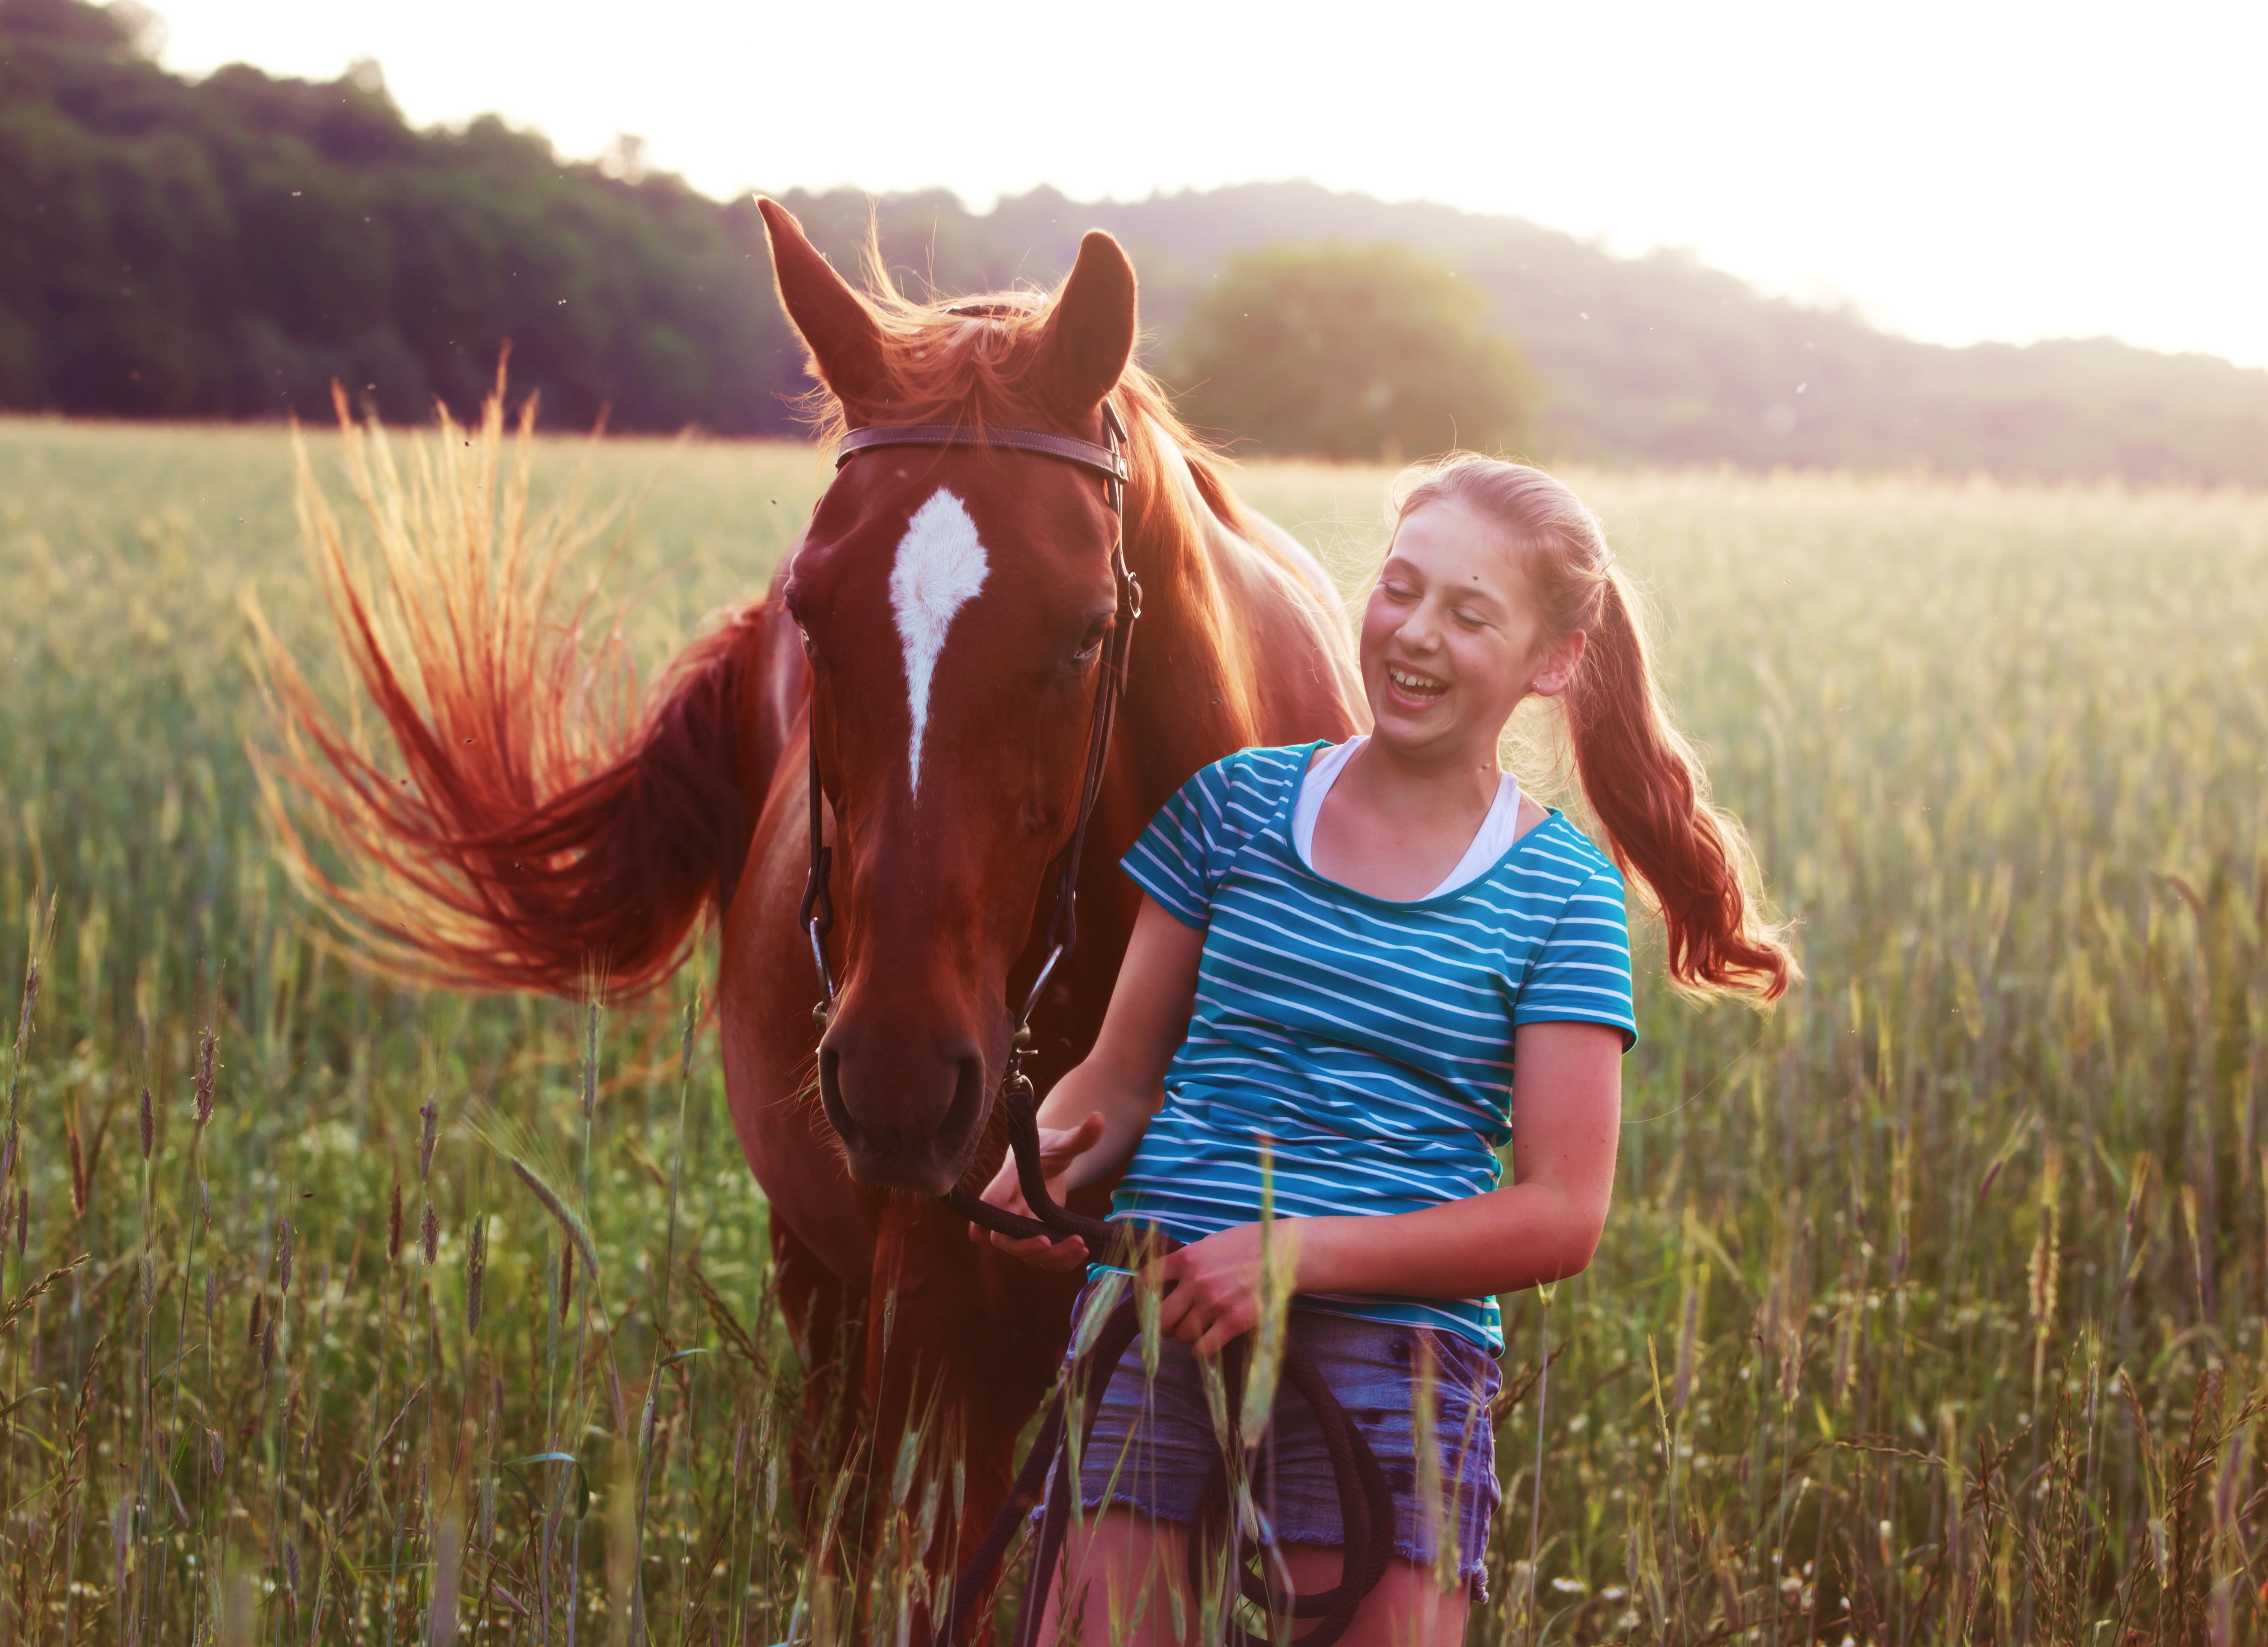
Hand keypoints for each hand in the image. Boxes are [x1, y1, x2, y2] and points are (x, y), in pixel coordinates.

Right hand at [970, 1112, 1104, 1271]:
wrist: (1048, 1159)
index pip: (992, 1198)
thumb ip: (1079, 1137)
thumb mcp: (1064, 1143)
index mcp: (1009, 1179)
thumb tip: (1099, 1119)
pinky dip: (1060, 1261)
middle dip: (1023, 1246)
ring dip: (1050, 1256)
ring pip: (1025, 1252)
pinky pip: (1044, 1256)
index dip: (981, 1218)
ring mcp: (1023, 1224)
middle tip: (1048, 1242)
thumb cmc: (1049, 1149)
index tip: (978, 1234)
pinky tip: (1082, 1252)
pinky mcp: (1038, 1234)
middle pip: (1003, 1236)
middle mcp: (1010, 1206)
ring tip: (1079, 1246)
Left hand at [1153, 1221, 1302, 1357]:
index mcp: (1187, 1258)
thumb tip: (1170, 1281)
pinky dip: (1201, 1350)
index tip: (1154, 1300)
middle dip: (1164, 1324)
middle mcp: (1196, 1282)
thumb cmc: (1250, 1243)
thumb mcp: (1212, 1243)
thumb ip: (1190, 1262)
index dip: (1147, 1294)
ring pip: (1182, 1334)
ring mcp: (1214, 1304)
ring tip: (1197, 1329)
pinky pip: (1203, 1348)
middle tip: (1173, 1323)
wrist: (1286, 1254)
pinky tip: (1206, 1343)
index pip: (1148, 1281)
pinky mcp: (1234, 1323)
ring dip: (1185, 1335)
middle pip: (1161, 1316)